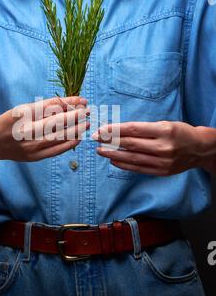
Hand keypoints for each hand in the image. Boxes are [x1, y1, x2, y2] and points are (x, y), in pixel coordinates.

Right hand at [0, 96, 89, 161]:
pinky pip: (56, 150)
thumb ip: (43, 108)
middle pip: (57, 122)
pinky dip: (69, 144)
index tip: (82, 100)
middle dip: (75, 115)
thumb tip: (69, 104)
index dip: (69, 102)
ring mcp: (31, 146)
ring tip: (86, 123)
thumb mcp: (22, 110)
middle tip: (87, 111)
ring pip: (59, 137)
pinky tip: (78, 137)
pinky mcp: (34, 157)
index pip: (51, 106)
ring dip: (76, 130)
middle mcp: (26, 131)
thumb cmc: (10, 122)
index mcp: (22, 114)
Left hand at [93, 121, 214, 176]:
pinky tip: (113, 160)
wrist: (200, 149)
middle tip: (96, 139)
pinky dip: (124, 165)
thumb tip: (117, 131)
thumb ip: (143, 129)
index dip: (114, 130)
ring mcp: (162, 162)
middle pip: (130, 144)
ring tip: (100, 151)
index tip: (101, 130)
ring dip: (113, 154)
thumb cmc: (179, 132)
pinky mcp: (161, 172)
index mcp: (164, 131)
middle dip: (110, 141)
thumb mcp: (164, 124)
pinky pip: (138, 168)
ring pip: (132, 158)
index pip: (133, 129)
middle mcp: (163, 147)